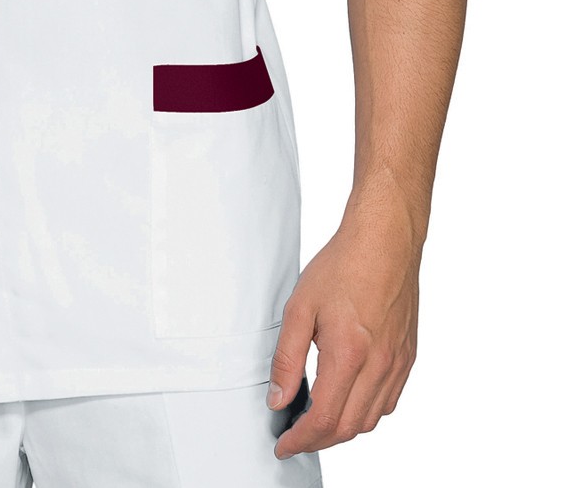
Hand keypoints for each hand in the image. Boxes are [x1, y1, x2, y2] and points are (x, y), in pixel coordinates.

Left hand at [267, 212, 419, 459]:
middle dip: (318, 440)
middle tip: (295, 436)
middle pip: (348, 428)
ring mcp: (398, 363)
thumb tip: (278, 399)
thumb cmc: (343, 265)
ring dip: (342, 429)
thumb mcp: (300, 306)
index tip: (284, 444)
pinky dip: (366, 413)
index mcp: (349, 354)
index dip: (301, 440)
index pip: (325, 419)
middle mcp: (379, 365)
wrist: (385, 241)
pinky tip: (348, 400)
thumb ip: (287, 359)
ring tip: (317, 421)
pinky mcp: (407, 357)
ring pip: (371, 420)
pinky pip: (388, 402)